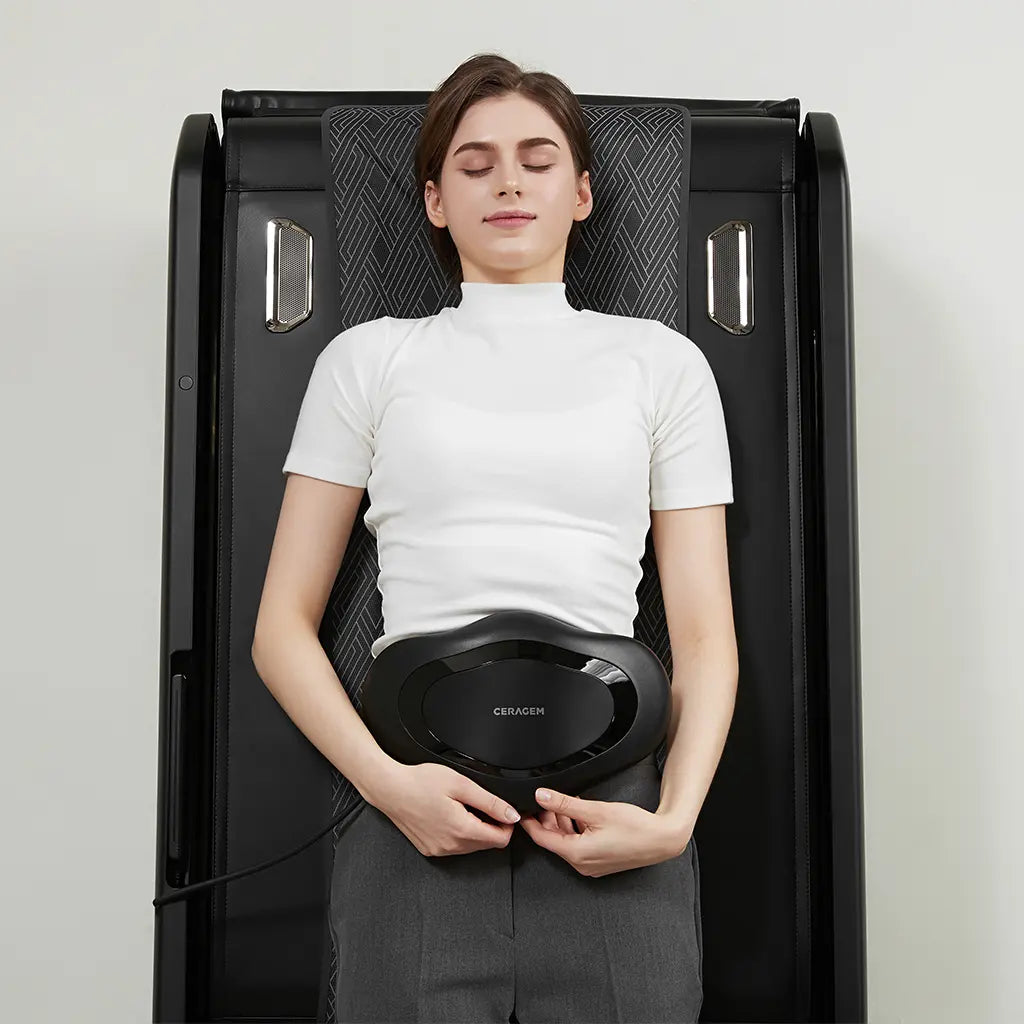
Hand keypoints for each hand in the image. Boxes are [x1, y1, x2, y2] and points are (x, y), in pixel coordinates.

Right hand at [371, 761, 520, 857]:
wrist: (390, 789)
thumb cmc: (420, 782)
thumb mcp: (461, 784)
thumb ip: (490, 802)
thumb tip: (512, 814)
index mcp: (461, 830)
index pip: (501, 840)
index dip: (507, 824)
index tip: (502, 810)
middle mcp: (451, 846)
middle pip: (487, 844)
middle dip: (491, 825)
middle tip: (479, 803)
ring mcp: (439, 850)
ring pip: (471, 846)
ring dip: (475, 829)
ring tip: (462, 807)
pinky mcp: (430, 850)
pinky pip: (455, 847)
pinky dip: (459, 834)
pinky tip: (449, 815)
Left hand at [519, 787, 686, 876]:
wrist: (662, 839)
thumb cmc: (635, 828)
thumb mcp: (595, 810)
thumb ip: (564, 804)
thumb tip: (542, 796)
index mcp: (576, 853)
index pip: (542, 838)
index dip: (529, 822)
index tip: (521, 809)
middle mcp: (581, 864)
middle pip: (554, 839)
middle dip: (547, 819)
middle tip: (543, 800)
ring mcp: (591, 865)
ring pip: (567, 841)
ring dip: (562, 823)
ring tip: (563, 802)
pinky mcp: (600, 862)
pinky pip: (579, 845)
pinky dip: (575, 829)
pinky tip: (580, 814)